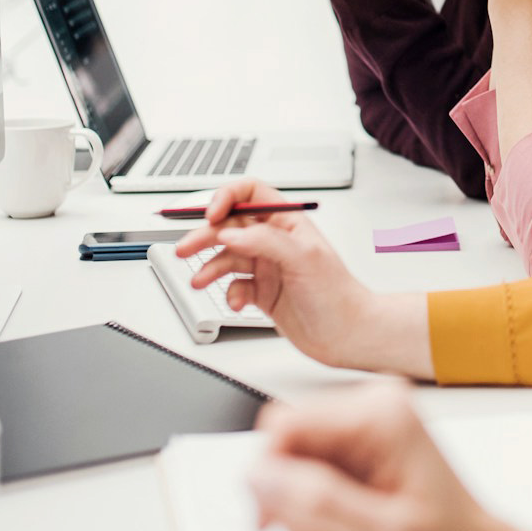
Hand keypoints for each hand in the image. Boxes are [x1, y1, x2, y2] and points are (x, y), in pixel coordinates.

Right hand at [174, 181, 377, 369]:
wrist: (346, 335)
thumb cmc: (337, 295)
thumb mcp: (303, 258)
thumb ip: (265, 241)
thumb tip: (230, 232)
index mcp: (288, 223)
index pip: (251, 194)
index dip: (226, 198)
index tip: (211, 215)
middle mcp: (275, 242)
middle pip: (230, 226)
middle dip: (205, 235)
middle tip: (185, 248)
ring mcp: (267, 267)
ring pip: (227, 257)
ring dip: (210, 266)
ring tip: (198, 280)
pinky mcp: (262, 292)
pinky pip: (234, 285)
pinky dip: (229, 292)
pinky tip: (237, 302)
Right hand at [248, 385, 531, 530]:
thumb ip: (317, 501)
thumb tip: (259, 472)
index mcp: (380, 414)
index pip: (282, 427)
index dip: (270, 481)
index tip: (276, 526)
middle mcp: (373, 411)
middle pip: (287, 455)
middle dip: (302, 512)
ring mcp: (368, 434)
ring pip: (296, 478)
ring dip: (316, 527)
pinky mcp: (365, 458)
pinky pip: (314, 490)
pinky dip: (327, 528)